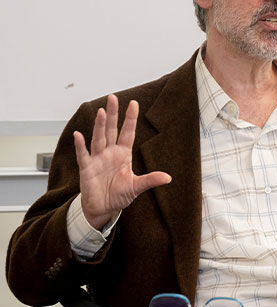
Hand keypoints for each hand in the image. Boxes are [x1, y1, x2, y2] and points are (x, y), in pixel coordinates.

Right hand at [73, 94, 170, 229]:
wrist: (103, 209)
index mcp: (123, 154)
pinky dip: (80, 145)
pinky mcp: (86, 169)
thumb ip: (150, 180)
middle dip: (112, 114)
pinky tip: (78, 135)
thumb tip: (168, 178)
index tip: (134, 103)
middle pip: (111, 130)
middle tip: (113, 98)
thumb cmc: (118, 195)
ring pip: (98, 138)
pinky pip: (83, 155)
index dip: (130, 119)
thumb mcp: (136, 187)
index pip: (128, 132)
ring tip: (101, 111)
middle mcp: (110, 153)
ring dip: (99, 125)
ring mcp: (97, 159)